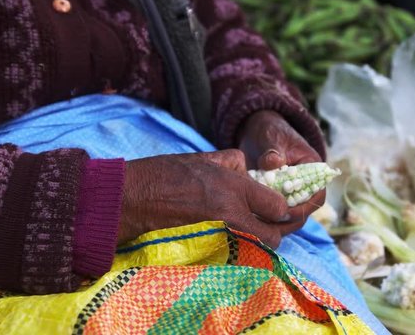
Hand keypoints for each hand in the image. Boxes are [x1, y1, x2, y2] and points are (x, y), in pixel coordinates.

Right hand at [119, 150, 288, 247]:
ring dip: (261, 242)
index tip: (280, 207)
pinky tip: (236, 239)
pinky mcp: (206, 253)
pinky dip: (242, 250)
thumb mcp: (202, 159)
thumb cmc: (162, 175)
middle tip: (274, 223)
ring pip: (257, 250)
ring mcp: (219, 238)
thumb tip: (248, 169)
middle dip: (278, 230)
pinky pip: (237, 256)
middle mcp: (231, 215)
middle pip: (274, 235)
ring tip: (254, 230)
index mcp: (232, 188)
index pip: (278, 206)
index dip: (284, 208)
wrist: (130, 200)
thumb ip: (231, 163)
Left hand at [237, 110, 324, 234]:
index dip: (304, 207)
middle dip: (287, 221)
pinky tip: (249, 222)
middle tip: (266, 226)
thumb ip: (272, 151)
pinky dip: (265, 219)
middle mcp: (305, 183)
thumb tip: (272, 163)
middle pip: (304, 211)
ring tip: (256, 226)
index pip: (317, 194)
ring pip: (289, 217)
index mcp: (312, 166)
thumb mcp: (271, 138)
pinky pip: (274, 214)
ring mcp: (291, 192)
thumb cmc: (269, 132)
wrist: (256, 131)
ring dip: (275, 223)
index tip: (284, 212)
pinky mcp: (276, 197)